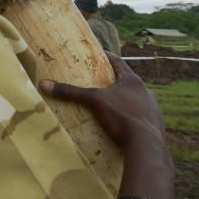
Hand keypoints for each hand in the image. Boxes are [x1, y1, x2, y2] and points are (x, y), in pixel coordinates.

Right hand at [38, 52, 164, 150]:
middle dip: (114, 83)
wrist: (146, 145)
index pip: (119, 63)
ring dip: (124, 101)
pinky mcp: (155, 126)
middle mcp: (147, 92)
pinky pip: (141, 117)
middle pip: (128, 83)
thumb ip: (70, 92)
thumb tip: (43, 84)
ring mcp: (153, 109)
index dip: (108, 57)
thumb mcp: (93, 101)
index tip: (99, 53)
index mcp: (134, 82)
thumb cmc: (121, 117)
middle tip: (100, 83)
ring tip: (110, 107)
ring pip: (136, 101)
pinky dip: (130, 118)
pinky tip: (121, 125)